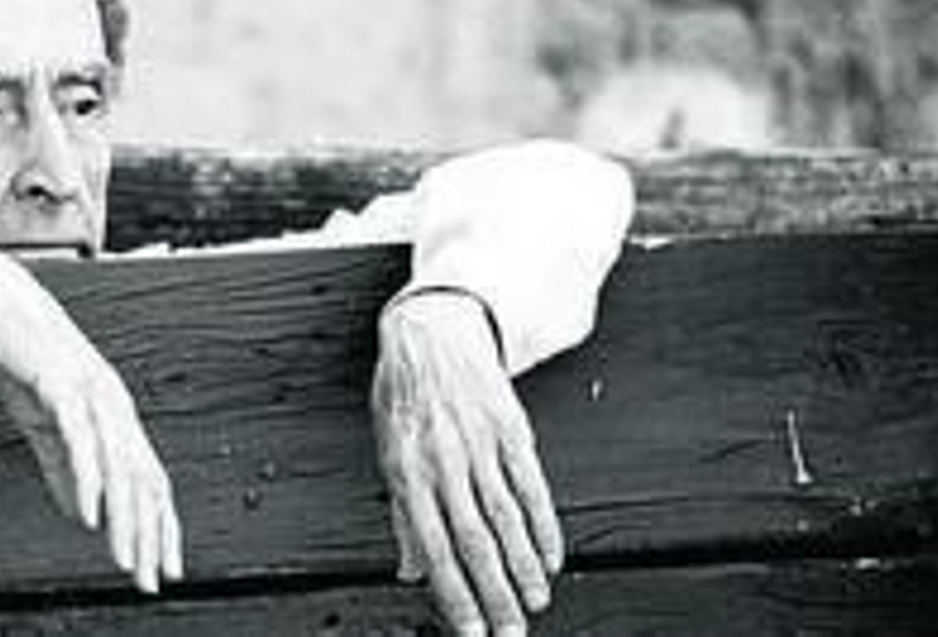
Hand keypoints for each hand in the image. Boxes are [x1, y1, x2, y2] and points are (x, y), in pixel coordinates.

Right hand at [0, 248, 181, 592]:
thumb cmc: (23, 355)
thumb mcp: (45, 422)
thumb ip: (64, 467)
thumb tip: (84, 512)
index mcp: (114, 413)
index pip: (148, 478)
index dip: (160, 525)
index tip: (164, 565)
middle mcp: (113, 403)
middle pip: (144, 479)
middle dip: (152, 535)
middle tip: (153, 578)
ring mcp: (92, 391)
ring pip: (119, 466)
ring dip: (127, 518)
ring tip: (128, 558)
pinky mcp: (62, 383)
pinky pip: (81, 439)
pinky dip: (90, 477)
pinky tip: (91, 511)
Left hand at [371, 294, 562, 635]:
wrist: (431, 330)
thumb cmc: (401, 395)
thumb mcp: (387, 450)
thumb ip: (402, 514)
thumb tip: (409, 571)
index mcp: (406, 471)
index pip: (432, 545)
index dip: (453, 593)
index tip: (472, 631)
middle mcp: (443, 461)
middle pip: (473, 540)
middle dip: (493, 593)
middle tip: (511, 633)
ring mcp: (479, 444)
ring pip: (505, 517)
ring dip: (522, 568)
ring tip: (535, 604)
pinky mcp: (511, 428)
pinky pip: (531, 484)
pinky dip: (543, 525)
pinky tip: (550, 558)